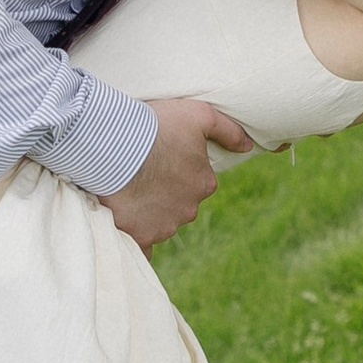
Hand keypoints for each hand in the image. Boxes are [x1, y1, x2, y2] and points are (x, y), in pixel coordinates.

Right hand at [102, 98, 252, 250]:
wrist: (114, 146)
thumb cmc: (157, 126)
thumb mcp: (200, 115)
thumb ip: (228, 131)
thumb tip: (248, 146)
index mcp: (204, 184)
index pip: (197, 180)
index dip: (178, 167)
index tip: (160, 156)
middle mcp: (189, 210)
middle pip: (179, 203)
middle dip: (165, 192)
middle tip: (142, 171)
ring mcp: (164, 226)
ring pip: (161, 222)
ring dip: (148, 210)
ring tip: (127, 188)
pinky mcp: (140, 236)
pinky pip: (143, 247)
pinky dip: (139, 238)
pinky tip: (129, 225)